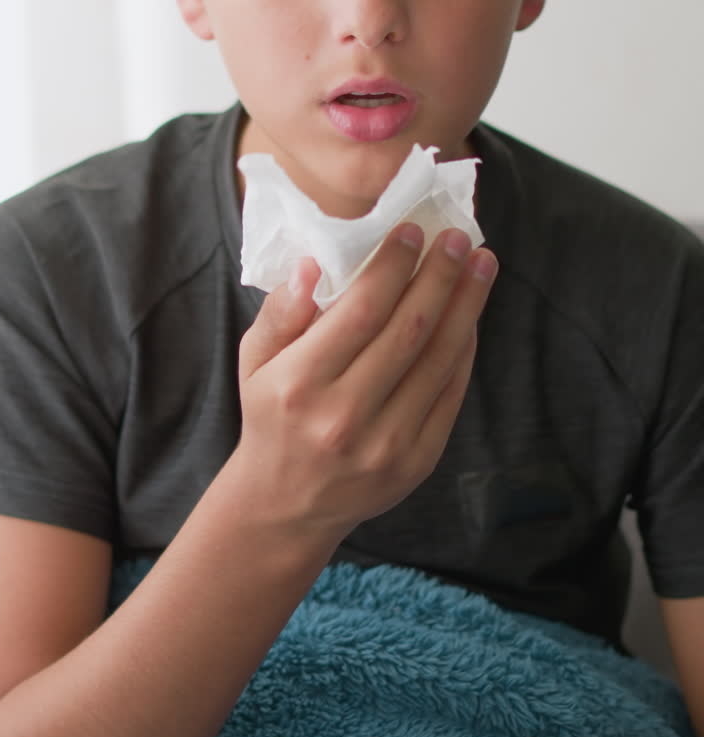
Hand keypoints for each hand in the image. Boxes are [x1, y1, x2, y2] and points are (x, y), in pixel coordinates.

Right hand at [235, 223, 496, 544]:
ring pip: (438, 360)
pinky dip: (465, 350)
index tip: (413, 231)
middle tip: (459, 237)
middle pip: (407, 331)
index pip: (359, 313)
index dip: (393, 267)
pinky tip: (471, 315)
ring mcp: (385, 444)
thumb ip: (280, 312)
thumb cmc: (271, 416)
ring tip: (482, 264)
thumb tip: (313, 265)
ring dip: (466, 306)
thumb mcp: (254, 361)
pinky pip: (450, 394)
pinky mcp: (416, 462)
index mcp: (298, 385)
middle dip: (440, 276)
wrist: (285, 505)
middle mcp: (343, 416)